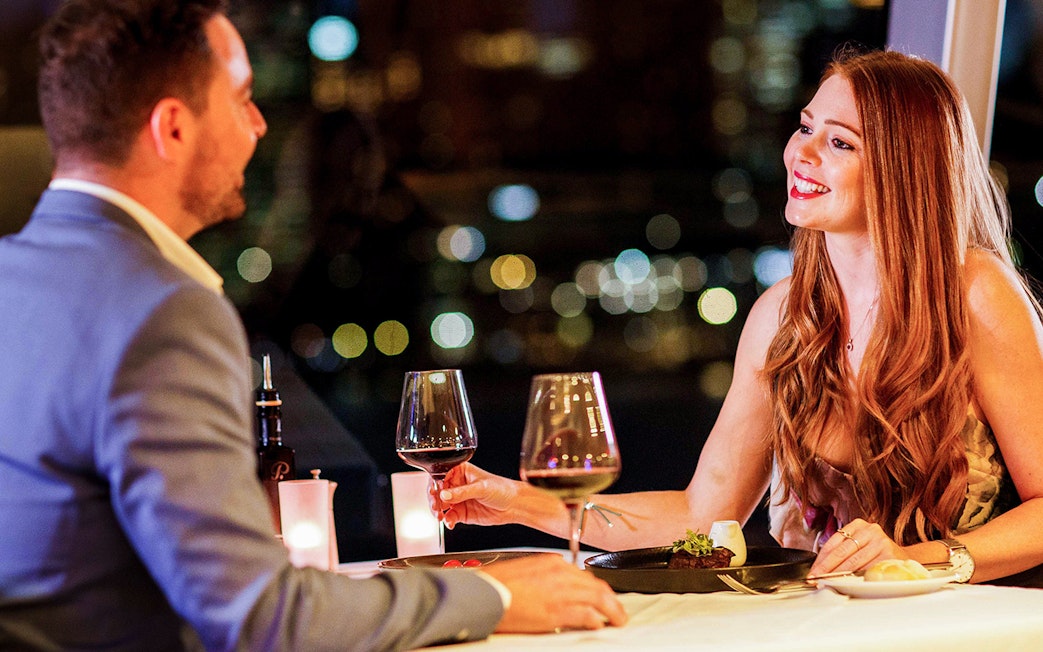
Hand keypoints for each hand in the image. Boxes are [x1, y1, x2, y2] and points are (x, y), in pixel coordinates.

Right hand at [433, 463, 530, 528]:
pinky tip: (450, 522)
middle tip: (435, 506)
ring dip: (438, 511)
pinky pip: (449, 517)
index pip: (441, 475)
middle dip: (434, 499)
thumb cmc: (502, 489)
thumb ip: (462, 492)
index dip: (435, 483)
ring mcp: (458, 499)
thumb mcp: (481, 487)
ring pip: (440, 505)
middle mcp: (457, 485)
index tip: (434, 491)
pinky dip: (447, 521)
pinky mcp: (461, 513)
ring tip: (440, 516)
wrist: (513, 506)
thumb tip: (444, 495)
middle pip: (438, 491)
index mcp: (461, 471)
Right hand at [482, 555, 627, 632]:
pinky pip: (587, 615)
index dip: (595, 588)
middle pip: (596, 585)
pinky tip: (599, 625)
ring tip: (618, 620)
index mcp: (551, 562)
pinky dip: (596, 621)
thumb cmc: (495, 584)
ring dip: (612, 610)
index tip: (599, 596)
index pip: (582, 574)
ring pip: (599, 598)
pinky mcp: (557, 611)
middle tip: (617, 610)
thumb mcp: (523, 572)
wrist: (483, 593)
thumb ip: (543, 578)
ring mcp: (560, 592)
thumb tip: (553, 590)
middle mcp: (560, 573)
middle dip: (611, 599)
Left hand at [809, 518, 907, 574]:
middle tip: (816, 579)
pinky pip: (867, 569)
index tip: (813, 572)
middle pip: (841, 552)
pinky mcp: (890, 555)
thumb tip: (819, 567)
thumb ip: (842, 550)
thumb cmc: (875, 553)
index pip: (833, 543)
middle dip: (826, 568)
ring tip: (828, 583)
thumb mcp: (858, 545)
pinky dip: (856, 578)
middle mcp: (869, 530)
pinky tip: (848, 584)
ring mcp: (881, 541)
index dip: (821, 559)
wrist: (902, 558)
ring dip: (839, 575)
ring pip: (853, 562)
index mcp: (858, 525)